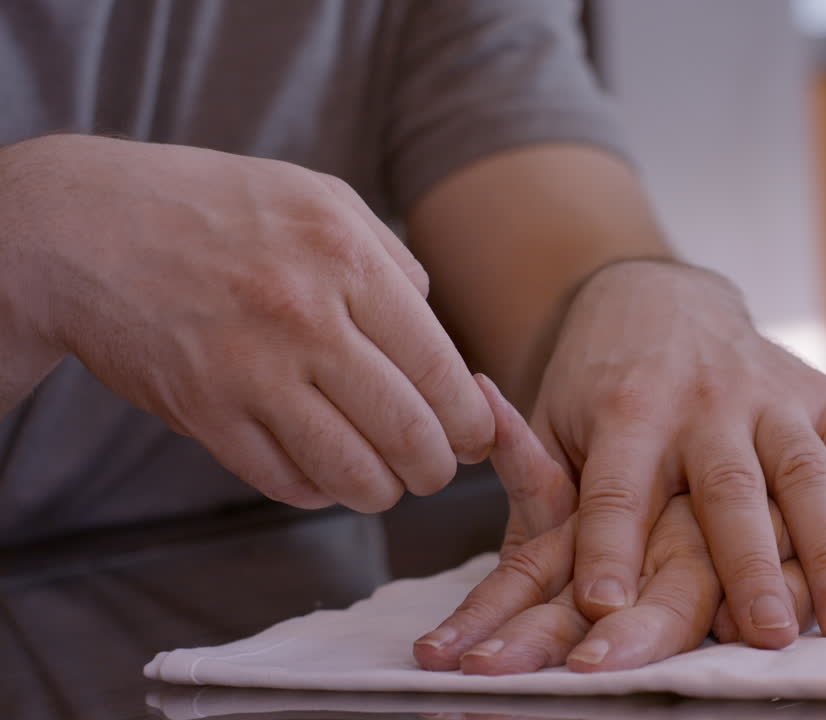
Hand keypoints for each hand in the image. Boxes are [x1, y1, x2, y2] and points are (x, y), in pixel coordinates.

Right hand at [0, 134, 493, 511]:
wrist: (86, 226)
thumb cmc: (218, 209)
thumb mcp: (318, 199)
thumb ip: (391, 260)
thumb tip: (440, 330)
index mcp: (346, 257)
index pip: (440, 367)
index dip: (470, 420)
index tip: (476, 438)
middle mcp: (304, 316)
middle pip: (409, 430)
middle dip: (437, 468)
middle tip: (436, 470)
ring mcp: (250, 369)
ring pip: (352, 471)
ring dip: (381, 492)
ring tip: (384, 482)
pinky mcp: (203, 412)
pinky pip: (284, 481)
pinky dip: (317, 491)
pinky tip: (324, 475)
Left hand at [530, 260, 825, 647]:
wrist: (663, 298)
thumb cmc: (600, 385)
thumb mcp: (553, 426)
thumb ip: (541, 500)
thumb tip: (503, 589)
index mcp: (625, 410)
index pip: (615, 490)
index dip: (608, 550)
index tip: (605, 611)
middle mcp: (702, 399)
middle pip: (727, 488)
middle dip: (748, 563)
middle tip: (769, 636)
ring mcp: (768, 393)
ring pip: (807, 472)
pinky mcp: (818, 393)